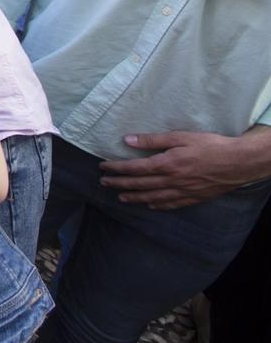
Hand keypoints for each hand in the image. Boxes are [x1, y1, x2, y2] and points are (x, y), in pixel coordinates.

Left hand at [99, 131, 264, 209]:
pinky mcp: (193, 198)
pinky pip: (171, 204)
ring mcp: (182, 192)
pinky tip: (150, 205)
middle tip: (104, 184)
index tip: (103, 168)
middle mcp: (171, 181)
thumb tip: (128, 140)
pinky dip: (157, 205)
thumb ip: (153, 141)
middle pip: (139, 185)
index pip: (134, 168)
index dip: (117, 169)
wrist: (238, 163)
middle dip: (119, 184)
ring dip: (134, 198)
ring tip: (121, 198)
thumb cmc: (209, 146)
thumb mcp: (180, 137)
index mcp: (166, 165)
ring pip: (152, 197)